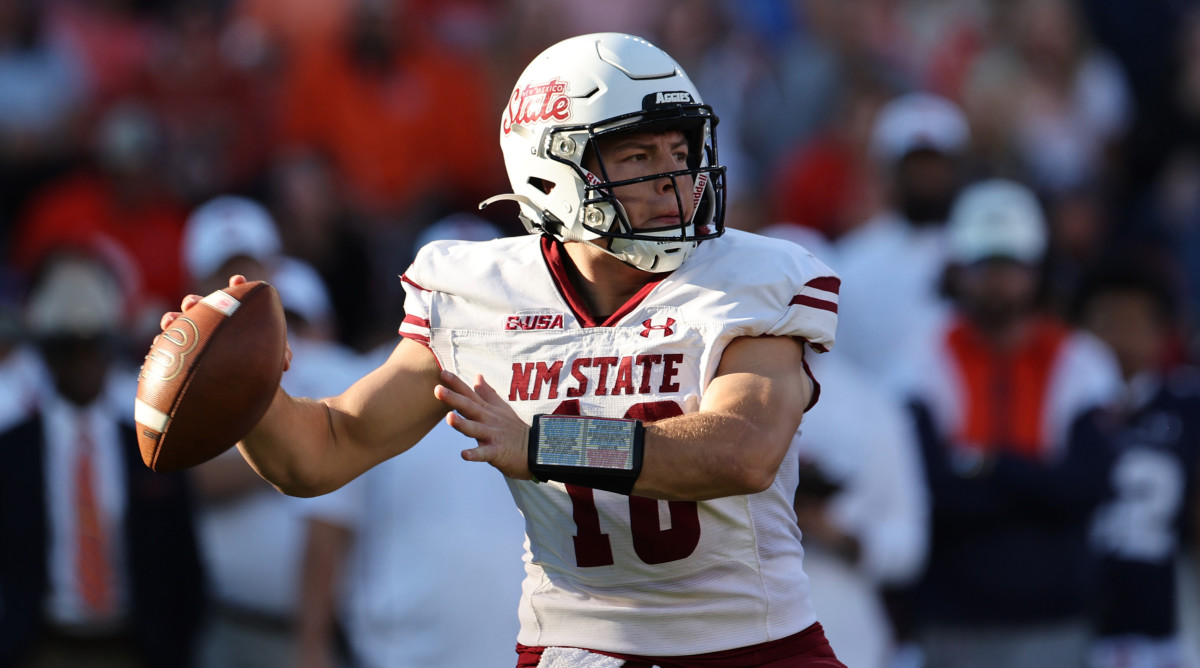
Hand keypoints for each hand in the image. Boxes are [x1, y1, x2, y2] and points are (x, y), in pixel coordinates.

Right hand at [158, 275, 291, 371]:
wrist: (239, 385)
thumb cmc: (257, 364)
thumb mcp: (270, 358)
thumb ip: (280, 353)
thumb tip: (286, 362)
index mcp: (233, 315)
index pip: (235, 297)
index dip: (237, 286)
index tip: (238, 280)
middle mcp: (210, 320)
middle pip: (200, 306)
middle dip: (195, 301)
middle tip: (192, 303)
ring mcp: (192, 335)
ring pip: (178, 322)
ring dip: (173, 319)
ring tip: (169, 322)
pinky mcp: (179, 352)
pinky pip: (165, 346)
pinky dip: (161, 343)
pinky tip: (157, 344)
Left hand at [434, 370, 532, 479]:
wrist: (534, 449)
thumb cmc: (514, 429)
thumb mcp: (501, 408)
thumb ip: (487, 393)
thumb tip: (477, 376)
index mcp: (486, 410)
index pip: (469, 394)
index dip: (456, 383)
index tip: (442, 372)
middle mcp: (487, 420)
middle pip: (469, 407)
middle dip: (453, 398)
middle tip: (437, 389)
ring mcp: (492, 435)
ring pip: (474, 429)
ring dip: (462, 424)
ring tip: (449, 418)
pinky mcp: (497, 452)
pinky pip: (484, 453)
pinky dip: (475, 454)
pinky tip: (464, 454)